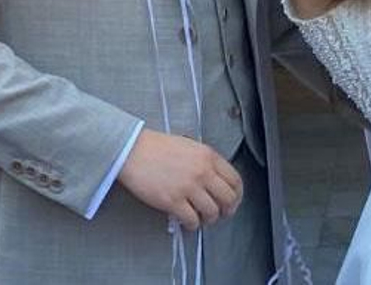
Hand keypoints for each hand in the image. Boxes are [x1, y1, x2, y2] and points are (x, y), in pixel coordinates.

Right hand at [117, 129, 242, 230]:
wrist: (133, 150)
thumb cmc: (158, 147)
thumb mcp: (190, 146)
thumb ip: (206, 162)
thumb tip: (216, 182)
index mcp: (209, 156)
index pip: (235, 180)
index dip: (237, 196)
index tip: (232, 202)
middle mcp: (202, 171)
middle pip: (228, 199)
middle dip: (227, 210)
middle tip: (220, 214)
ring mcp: (188, 187)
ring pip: (212, 212)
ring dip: (209, 219)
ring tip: (201, 218)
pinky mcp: (173, 201)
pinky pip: (192, 220)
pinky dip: (192, 224)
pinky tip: (187, 221)